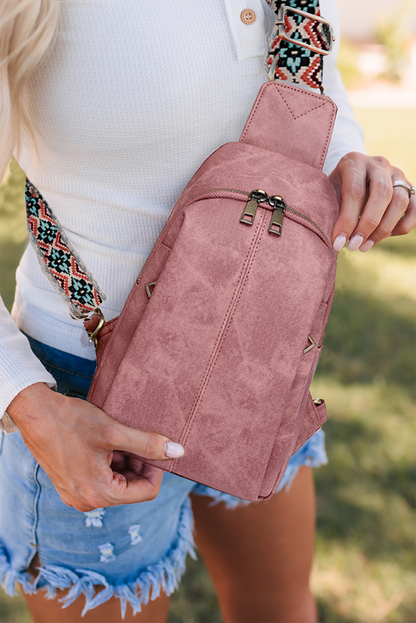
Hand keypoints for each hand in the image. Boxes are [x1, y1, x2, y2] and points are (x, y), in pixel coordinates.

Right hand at [7, 383, 183, 511]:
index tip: (154, 447)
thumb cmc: (72, 422)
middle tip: (135, 438)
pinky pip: (101, 479)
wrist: (35, 413)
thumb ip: (148, 444)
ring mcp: (77, 495)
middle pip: (131, 488)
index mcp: (99, 494)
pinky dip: (110, 461)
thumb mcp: (114, 432)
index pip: (146, 491)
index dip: (156, 468)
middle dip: (138, 463)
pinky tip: (105, 441)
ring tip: (117, 437)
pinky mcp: (71, 485)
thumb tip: (177, 453)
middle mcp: (87, 501)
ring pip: (117, 482)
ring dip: (124, 461)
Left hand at [329, 152, 415, 251]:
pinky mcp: (409, 186)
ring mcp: (397, 174)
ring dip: (384, 229)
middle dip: (368, 225)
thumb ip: (333, 210)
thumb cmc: (336, 188)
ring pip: (400, 201)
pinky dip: (402, 225)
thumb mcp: (329, 193)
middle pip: (382, 193)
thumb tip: (337, 239)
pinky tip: (385, 236)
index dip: (347, 220)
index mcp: (355, 162)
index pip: (355, 191)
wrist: (351, 175)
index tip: (338, 242)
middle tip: (354, 246)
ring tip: (365, 246)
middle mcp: (379, 164)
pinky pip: (415, 208)